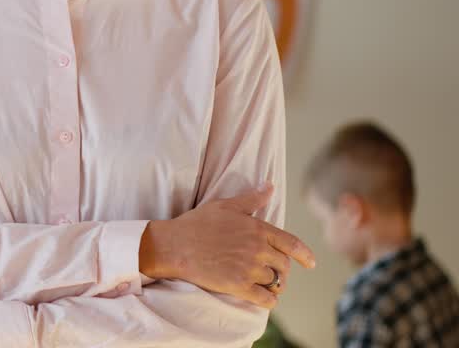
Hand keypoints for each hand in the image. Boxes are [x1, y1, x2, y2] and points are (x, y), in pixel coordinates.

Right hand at [139, 185, 316, 308]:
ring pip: (276, 282)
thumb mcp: (224, 205)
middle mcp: (258, 249)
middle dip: (281, 270)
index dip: (305, 255)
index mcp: (258, 229)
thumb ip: (251, 199)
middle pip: (284, 265)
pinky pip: (266, 299)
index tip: (310, 263)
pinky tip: (264, 298)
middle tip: (272, 272)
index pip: (292, 244)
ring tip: (267, 285)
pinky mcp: (239, 286)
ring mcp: (249, 269)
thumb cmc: (197, 223)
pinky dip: (269, 300)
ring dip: (274, 285)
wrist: (174, 245)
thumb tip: (269, 186)